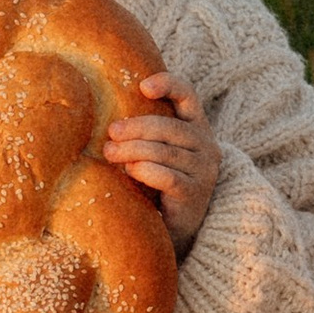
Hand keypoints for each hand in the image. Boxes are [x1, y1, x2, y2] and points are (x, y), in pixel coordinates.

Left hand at [103, 73, 221, 246]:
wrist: (179, 228)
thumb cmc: (159, 182)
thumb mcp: (157, 151)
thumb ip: (145, 132)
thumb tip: (107, 118)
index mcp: (197, 127)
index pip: (188, 96)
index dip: (168, 85)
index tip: (143, 87)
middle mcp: (206, 145)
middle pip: (170, 127)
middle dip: (137, 127)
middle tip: (111, 132)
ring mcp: (203, 171)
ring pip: (166, 153)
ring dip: (133, 150)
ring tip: (110, 153)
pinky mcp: (195, 194)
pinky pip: (169, 178)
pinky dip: (147, 171)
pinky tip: (130, 171)